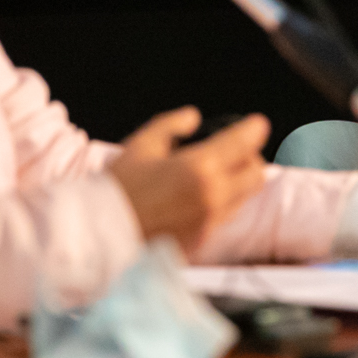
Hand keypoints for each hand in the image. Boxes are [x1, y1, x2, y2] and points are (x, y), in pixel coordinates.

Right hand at [110, 107, 268, 252]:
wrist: (101, 235)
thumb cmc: (118, 187)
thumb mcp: (141, 144)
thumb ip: (170, 124)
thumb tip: (192, 117)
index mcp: (199, 167)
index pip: (244, 144)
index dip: (254, 129)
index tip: (256, 124)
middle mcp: (212, 196)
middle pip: (256, 174)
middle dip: (251, 159)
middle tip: (237, 152)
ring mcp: (209, 222)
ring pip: (244, 198)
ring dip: (238, 183)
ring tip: (216, 174)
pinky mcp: (202, 240)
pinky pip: (223, 217)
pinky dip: (221, 204)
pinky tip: (199, 198)